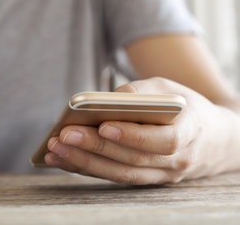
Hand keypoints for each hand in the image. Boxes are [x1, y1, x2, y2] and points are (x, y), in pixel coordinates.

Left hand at [44, 77, 234, 184]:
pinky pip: (114, 177)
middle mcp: (178, 161)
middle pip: (132, 158)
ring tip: (54, 149)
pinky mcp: (145, 179)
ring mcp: (162, 175)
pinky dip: (86, 169)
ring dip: (84, 162)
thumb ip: (141, 91)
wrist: (214, 139)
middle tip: (62, 135)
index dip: (132, 135)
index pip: (161, 141)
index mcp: (190, 133)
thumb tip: (106, 100)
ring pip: (120, 173)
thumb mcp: (170, 89)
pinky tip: (60, 159)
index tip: (103, 125)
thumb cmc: (185, 107)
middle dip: (94, 147)